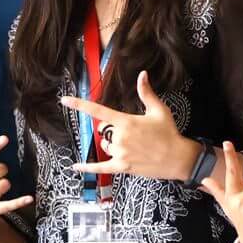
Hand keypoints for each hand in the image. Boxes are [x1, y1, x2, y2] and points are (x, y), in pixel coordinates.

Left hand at [63, 72, 198, 181]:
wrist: (178, 158)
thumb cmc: (169, 133)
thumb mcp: (159, 110)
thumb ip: (146, 92)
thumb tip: (142, 74)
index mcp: (126, 122)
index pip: (99, 111)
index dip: (80, 105)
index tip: (65, 100)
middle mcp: (120, 137)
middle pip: (104, 131)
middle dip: (114, 131)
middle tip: (134, 134)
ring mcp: (120, 153)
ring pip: (105, 146)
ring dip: (112, 145)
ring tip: (134, 146)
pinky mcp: (122, 167)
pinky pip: (100, 168)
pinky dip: (88, 168)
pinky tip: (75, 167)